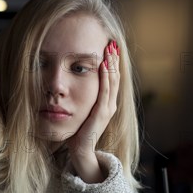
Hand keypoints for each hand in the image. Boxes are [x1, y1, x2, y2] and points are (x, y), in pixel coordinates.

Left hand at [67, 40, 119, 182]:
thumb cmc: (78, 130)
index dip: (113, 62)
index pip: (113, 78)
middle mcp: (111, 104)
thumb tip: (76, 81)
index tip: (110, 47)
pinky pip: (106, 91)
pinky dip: (106, 77)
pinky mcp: (102, 113)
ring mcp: (108, 109)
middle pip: (116, 76)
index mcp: (107, 103)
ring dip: (112, 64)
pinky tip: (104, 65)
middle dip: (114, 59)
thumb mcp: (82, 109)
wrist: (80, 149)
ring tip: (110, 49)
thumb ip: (84, 97)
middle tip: (112, 43)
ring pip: (113, 81)